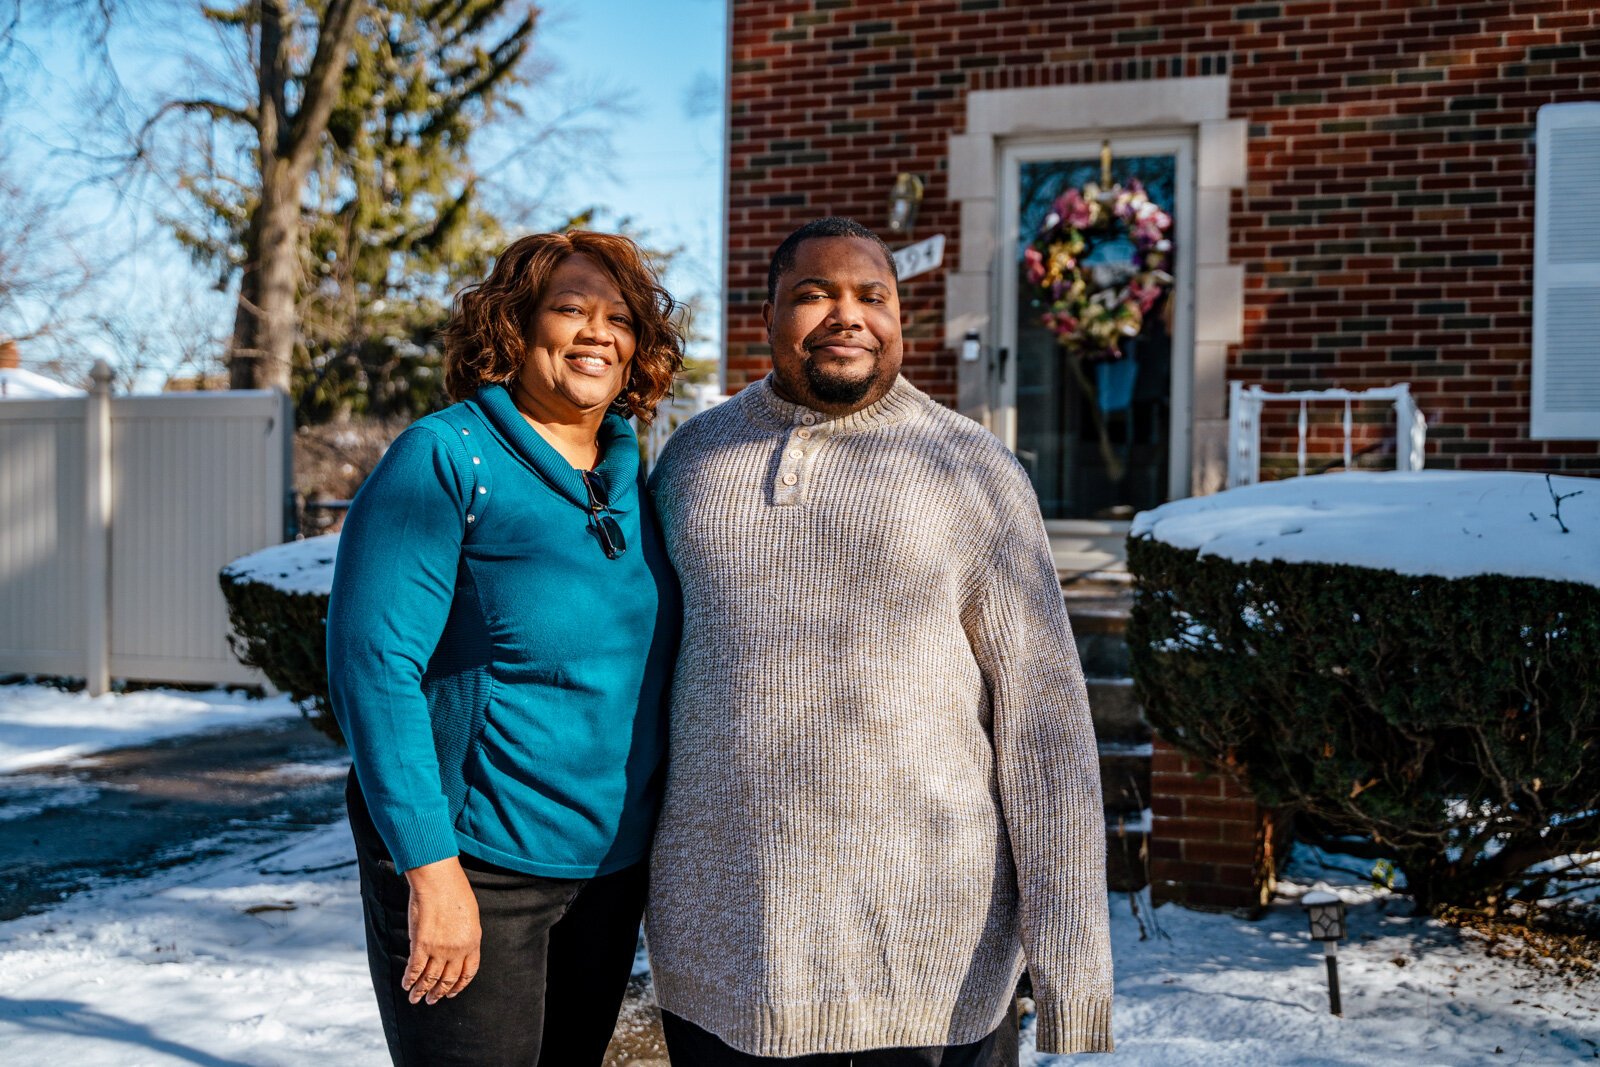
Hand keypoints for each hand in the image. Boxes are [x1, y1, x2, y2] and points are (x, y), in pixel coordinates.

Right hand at [401, 856, 481, 1005]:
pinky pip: (415, 968)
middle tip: (433, 1000)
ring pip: (430, 978)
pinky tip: (406, 985)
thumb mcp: (469, 916)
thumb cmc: (456, 891)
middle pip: (448, 979)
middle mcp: (457, 949)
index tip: (452, 993)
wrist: (439, 880)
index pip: (468, 972)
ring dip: (422, 991)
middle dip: (439, 992)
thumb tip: (457, 948)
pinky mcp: (421, 944)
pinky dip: (410, 979)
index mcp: (473, 942)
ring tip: (415, 999)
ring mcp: (439, 948)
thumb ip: (465, 935)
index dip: (459, 985)